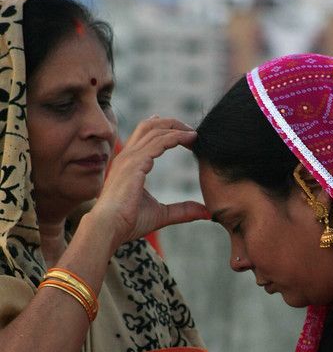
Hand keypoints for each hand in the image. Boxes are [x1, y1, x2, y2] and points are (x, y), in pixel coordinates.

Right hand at [92, 117, 208, 247]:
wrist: (109, 228)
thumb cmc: (127, 222)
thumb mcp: (161, 214)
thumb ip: (182, 210)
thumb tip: (205, 213)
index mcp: (129, 164)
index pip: (145, 136)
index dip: (165, 131)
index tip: (183, 135)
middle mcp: (127, 156)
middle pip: (149, 126)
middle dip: (171, 123)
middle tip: (191, 131)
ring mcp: (129, 158)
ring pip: (154, 130)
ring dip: (176, 128)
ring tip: (194, 134)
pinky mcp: (135, 163)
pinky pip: (159, 142)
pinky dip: (176, 137)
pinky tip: (190, 139)